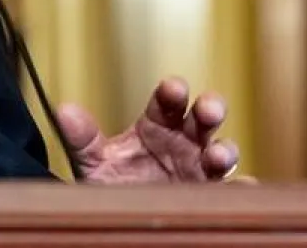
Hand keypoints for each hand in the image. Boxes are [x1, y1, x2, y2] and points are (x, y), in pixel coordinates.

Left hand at [57, 76, 244, 183]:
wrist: (121, 217)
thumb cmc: (114, 183)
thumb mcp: (94, 162)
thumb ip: (83, 139)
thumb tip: (64, 111)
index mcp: (157, 126)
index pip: (167, 101)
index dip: (173, 92)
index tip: (173, 89)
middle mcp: (183, 142)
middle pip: (203, 118)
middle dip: (210, 108)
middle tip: (208, 111)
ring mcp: (200, 169)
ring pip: (223, 152)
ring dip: (225, 151)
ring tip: (217, 156)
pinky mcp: (210, 196)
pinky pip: (232, 190)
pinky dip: (241, 188)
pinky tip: (243, 187)